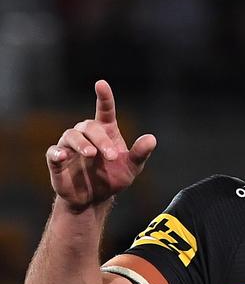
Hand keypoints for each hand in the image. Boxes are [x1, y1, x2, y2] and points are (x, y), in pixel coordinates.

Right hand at [46, 80, 156, 210]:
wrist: (95, 199)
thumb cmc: (113, 178)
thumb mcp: (132, 168)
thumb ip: (140, 153)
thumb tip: (152, 139)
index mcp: (106, 132)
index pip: (105, 110)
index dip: (104, 97)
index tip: (101, 84)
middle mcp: (87, 135)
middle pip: (90, 126)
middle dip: (101, 140)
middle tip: (112, 156)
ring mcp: (70, 147)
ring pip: (71, 135)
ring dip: (82, 143)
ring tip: (91, 155)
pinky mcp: (57, 160)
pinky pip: (53, 152)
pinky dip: (57, 153)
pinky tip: (63, 156)